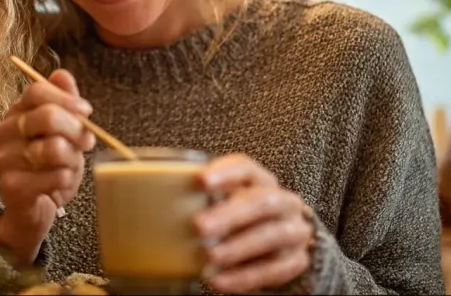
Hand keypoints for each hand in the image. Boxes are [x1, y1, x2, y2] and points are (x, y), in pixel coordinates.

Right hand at [0, 69, 95, 262]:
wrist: (32, 209)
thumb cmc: (48, 166)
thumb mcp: (61, 132)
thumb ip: (63, 102)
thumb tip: (61, 74)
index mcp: (15, 113)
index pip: (36, 91)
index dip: (66, 98)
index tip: (87, 111)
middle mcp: (3, 132)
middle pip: (47, 117)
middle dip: (76, 130)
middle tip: (87, 142)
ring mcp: (5, 160)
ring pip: (54, 148)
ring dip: (72, 159)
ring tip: (70, 166)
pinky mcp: (12, 186)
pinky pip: (56, 175)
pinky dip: (67, 180)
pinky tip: (60, 184)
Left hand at [195, 153, 315, 293]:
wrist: (279, 245)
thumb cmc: (240, 218)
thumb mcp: (224, 203)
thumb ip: (203, 200)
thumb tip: (154, 201)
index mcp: (261, 180)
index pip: (246, 168)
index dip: (225, 172)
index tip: (201, 181)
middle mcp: (283, 202)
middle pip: (261, 202)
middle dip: (230, 215)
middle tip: (199, 227)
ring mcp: (294, 231)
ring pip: (271, 235)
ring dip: (238, 247)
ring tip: (210, 257)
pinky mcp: (296, 261)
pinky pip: (273, 270)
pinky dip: (243, 277)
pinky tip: (218, 281)